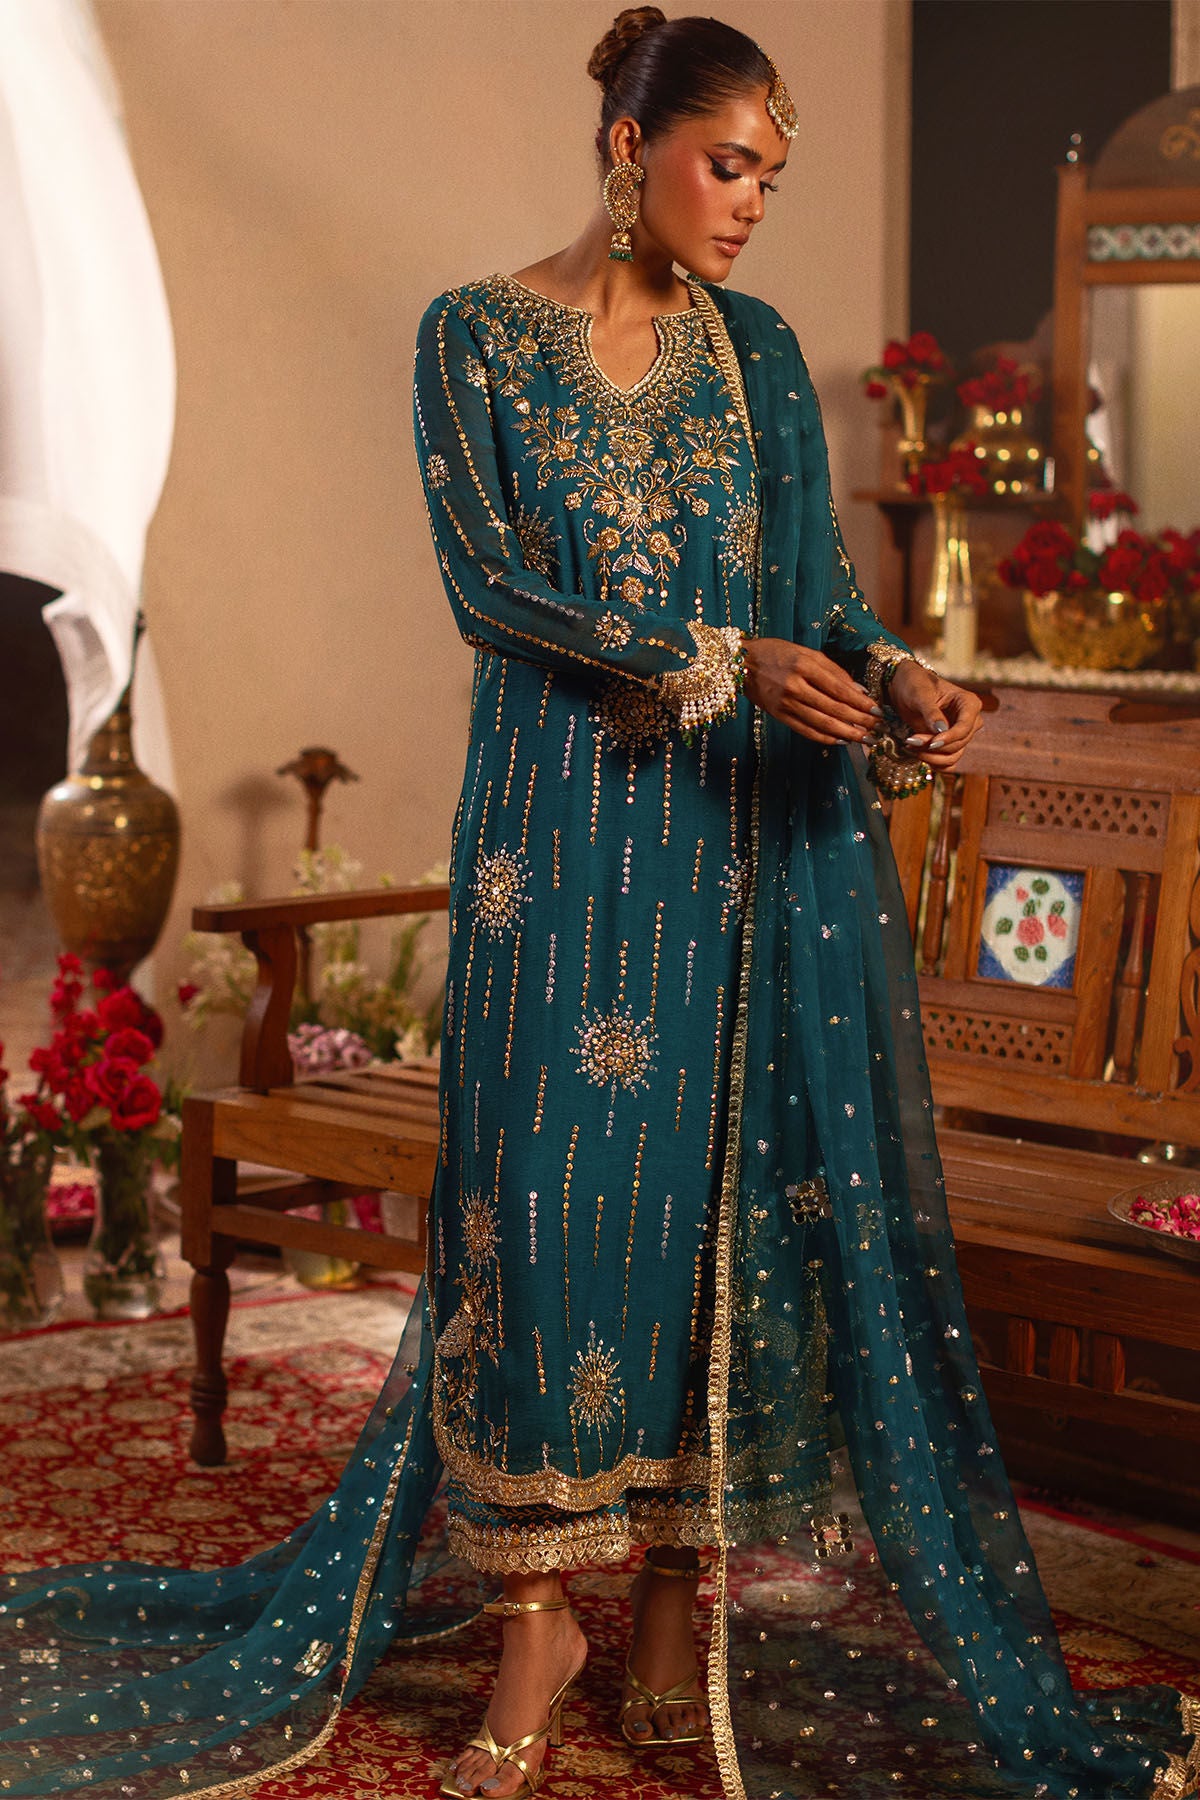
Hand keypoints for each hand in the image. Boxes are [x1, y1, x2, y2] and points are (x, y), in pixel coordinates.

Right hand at [743, 638, 879, 744]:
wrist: (742, 663)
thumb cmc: (777, 653)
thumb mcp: (807, 653)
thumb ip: (834, 671)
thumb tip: (859, 691)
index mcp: (805, 666)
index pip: (839, 689)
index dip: (860, 703)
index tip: (877, 711)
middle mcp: (795, 686)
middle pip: (834, 708)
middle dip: (858, 721)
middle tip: (876, 729)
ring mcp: (786, 703)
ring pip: (822, 723)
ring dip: (846, 733)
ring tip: (864, 739)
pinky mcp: (779, 716)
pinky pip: (806, 731)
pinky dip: (825, 738)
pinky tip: (840, 741)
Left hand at [886, 661, 982, 770]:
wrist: (904, 688)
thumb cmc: (914, 684)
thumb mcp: (920, 695)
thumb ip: (931, 713)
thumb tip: (942, 731)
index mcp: (969, 703)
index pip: (965, 727)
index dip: (949, 738)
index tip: (931, 744)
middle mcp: (970, 720)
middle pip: (959, 744)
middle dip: (934, 747)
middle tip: (911, 741)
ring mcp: (961, 734)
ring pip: (953, 756)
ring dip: (931, 757)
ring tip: (910, 746)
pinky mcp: (950, 744)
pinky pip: (948, 763)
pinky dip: (933, 763)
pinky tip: (917, 754)